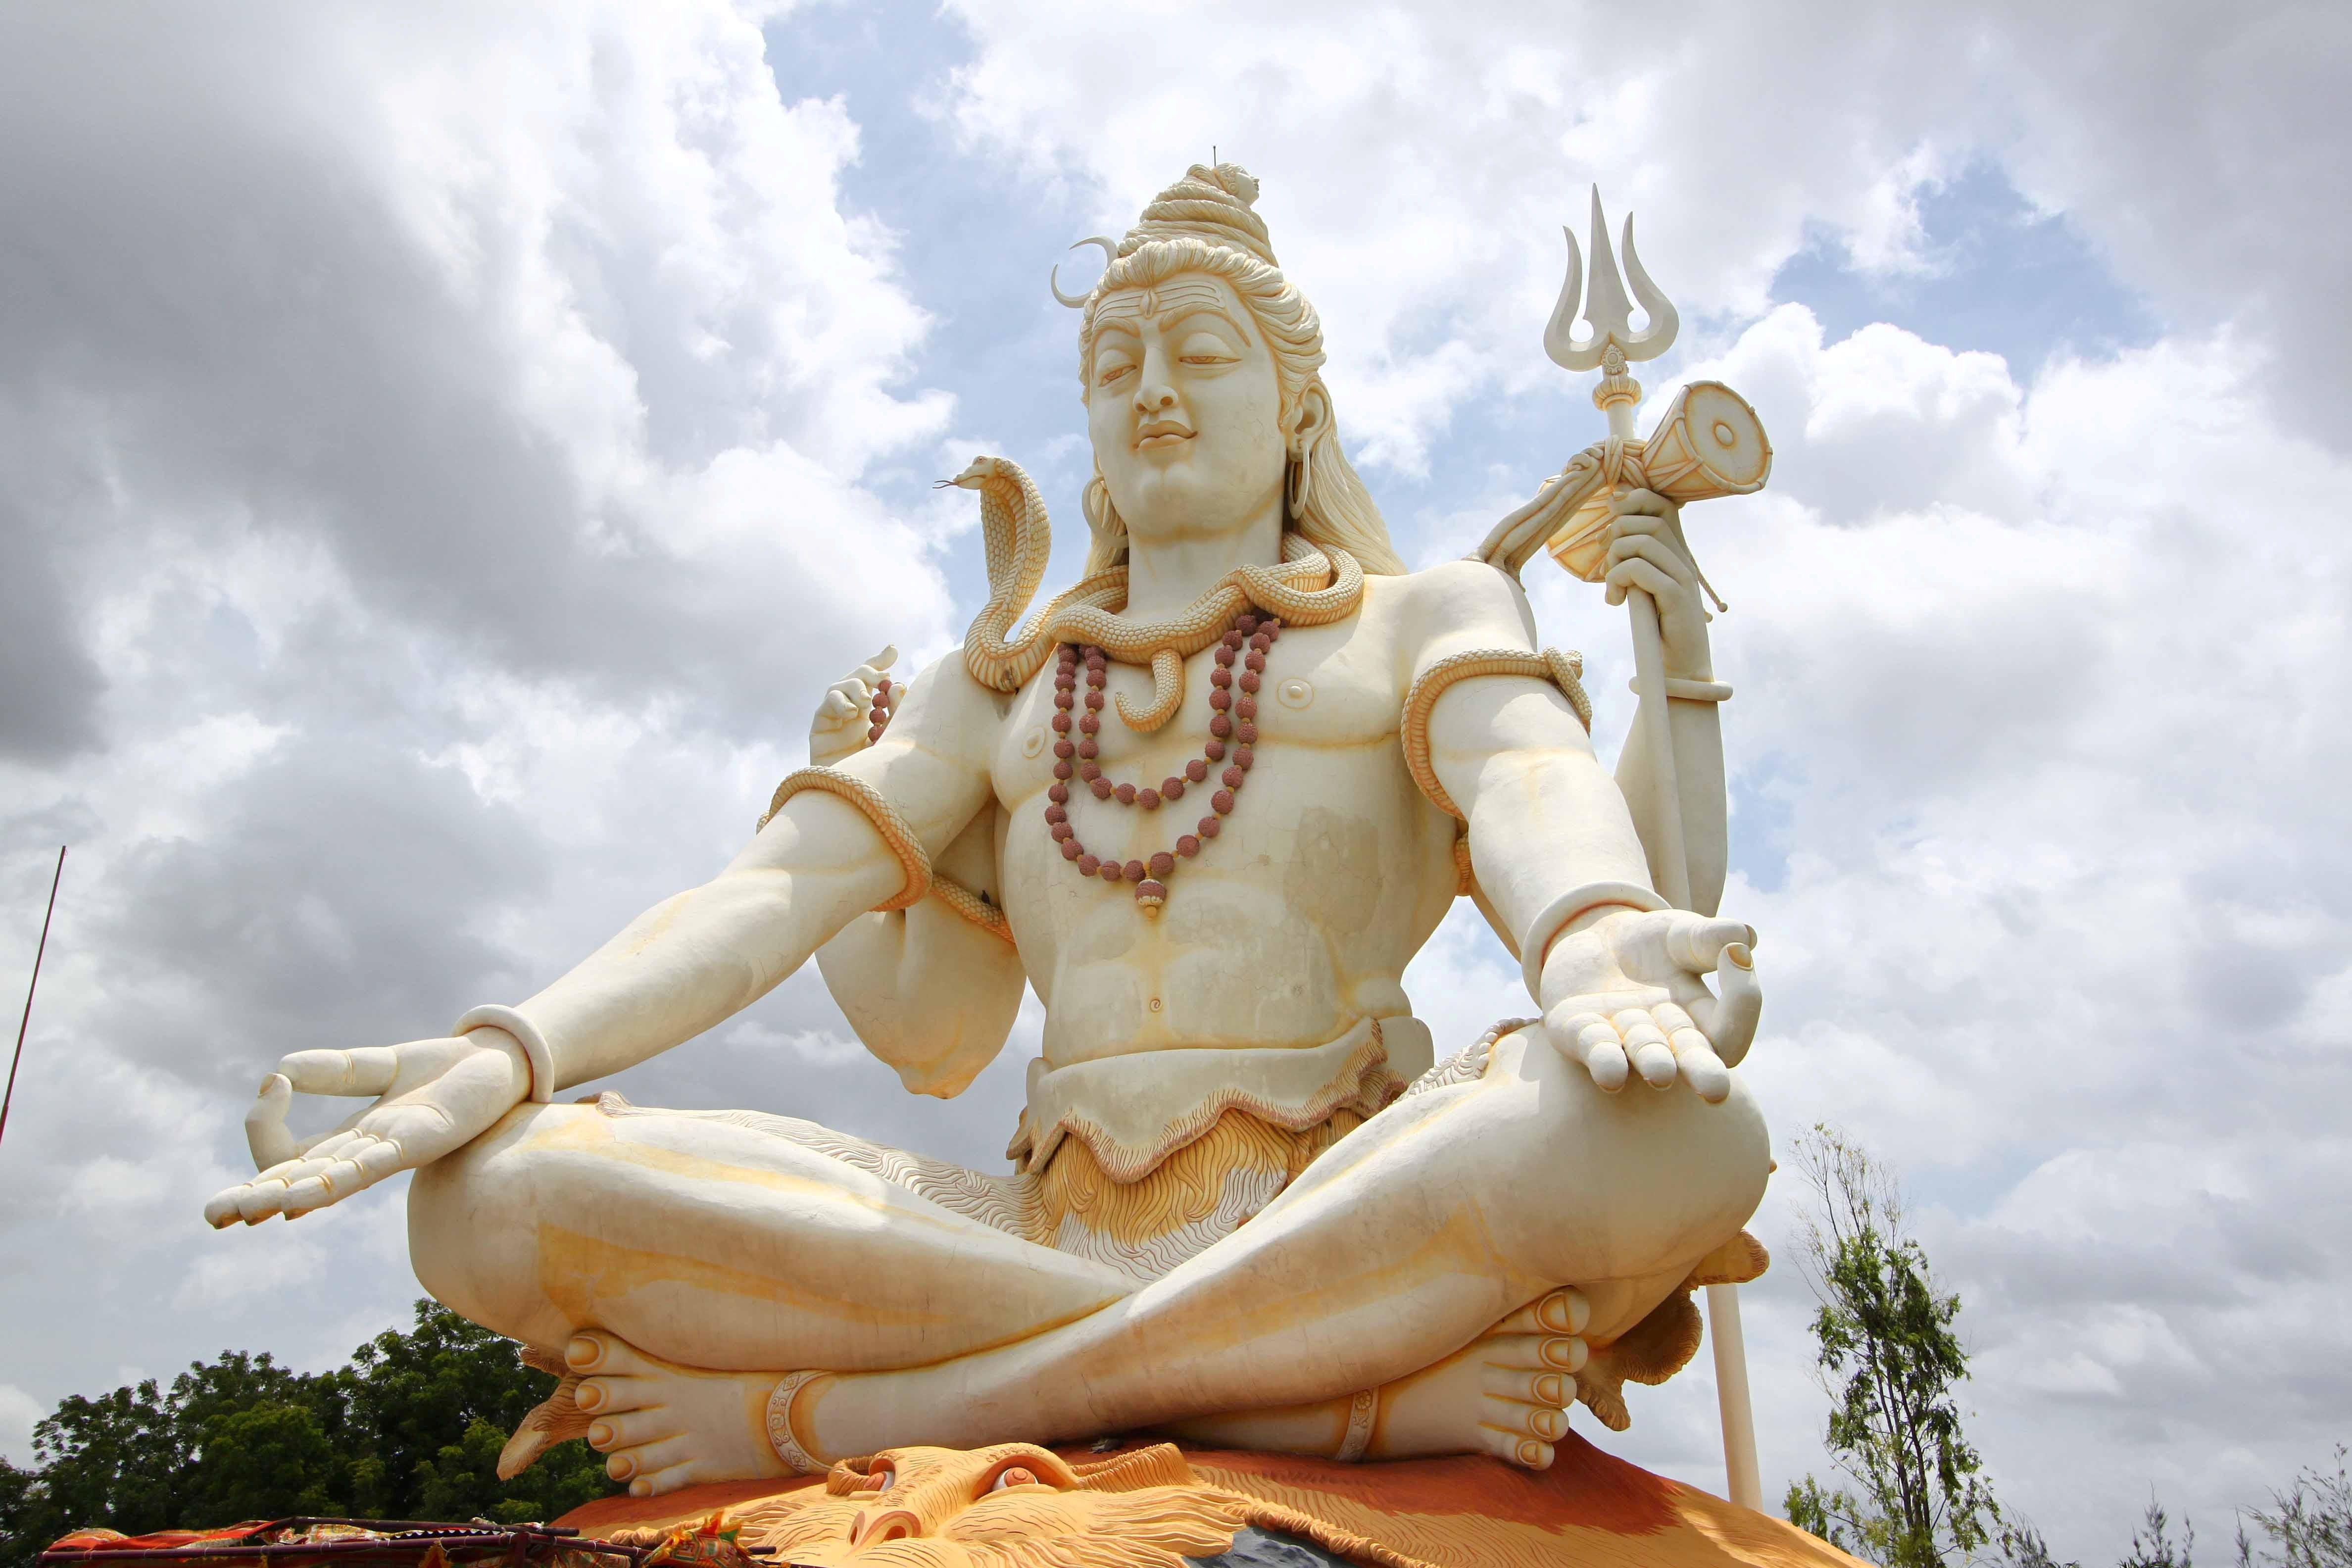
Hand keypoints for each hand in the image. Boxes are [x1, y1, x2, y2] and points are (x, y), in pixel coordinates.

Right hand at [203, 1031, 530, 1225]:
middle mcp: (363, 1154)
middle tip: (212, 1216)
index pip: (290, 1154)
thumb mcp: (381, 1066)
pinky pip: (366, 1169)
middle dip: (253, 1197)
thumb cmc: (446, 1072)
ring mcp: (388, 1153)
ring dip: (285, 1194)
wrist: (501, 1063)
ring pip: (325, 1182)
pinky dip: (332, 1180)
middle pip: (297, 1181)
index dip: (266, 1132)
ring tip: (247, 1210)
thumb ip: (336, 1071)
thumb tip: (280, 1069)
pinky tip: (302, 1194)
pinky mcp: (417, 1144)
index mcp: (351, 1138)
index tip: (270, 1085)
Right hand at [809, 646, 899, 767]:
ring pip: (839, 687)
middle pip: (856, 678)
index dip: (880, 662)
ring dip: (855, 688)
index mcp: (873, 711)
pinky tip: (852, 713)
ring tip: (868, 702)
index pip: (874, 680)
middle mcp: (853, 712)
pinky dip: (839, 703)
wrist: (859, 799)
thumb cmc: (880, 770)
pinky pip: (826, 705)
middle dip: (868, 672)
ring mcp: (835, 719)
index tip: (892, 649)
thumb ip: (896, 710)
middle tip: (880, 678)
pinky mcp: (820, 728)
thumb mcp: (893, 736)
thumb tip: (896, 682)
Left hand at [1539, 908, 1760, 1100]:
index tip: (1735, 956)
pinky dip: (1601, 1056)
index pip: (1729, 1028)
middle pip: (1690, 1059)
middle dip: (1702, 1072)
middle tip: (1716, 1091)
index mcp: (1699, 1017)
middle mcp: (1664, 1037)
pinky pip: (1590, 1046)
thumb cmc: (1650, 946)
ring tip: (1661, 1074)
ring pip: (1641, 1054)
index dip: (1742, 1000)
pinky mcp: (1575, 1030)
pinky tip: (1610, 1073)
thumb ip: (1708, 938)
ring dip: (1651, 1061)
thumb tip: (1745, 938)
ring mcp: (1621, 1037)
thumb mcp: (1681, 934)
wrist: (1593, 944)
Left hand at [1604, 491, 1710, 679]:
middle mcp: (1682, 559)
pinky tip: (1616, 600)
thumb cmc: (1656, 625)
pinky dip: (1617, 580)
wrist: (1680, 666)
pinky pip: (1640, 570)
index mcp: (1675, 552)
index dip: (1631, 502)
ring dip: (1615, 561)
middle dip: (1616, 536)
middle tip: (1606, 565)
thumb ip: (1631, 559)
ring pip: (1642, 542)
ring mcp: (1682, 576)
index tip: (1609, 529)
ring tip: (1612, 588)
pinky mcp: (1676, 595)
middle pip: (1647, 521)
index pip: (1659, 504)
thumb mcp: (1640, 585)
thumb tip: (1607, 533)